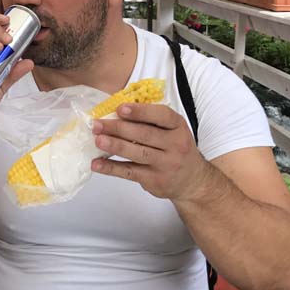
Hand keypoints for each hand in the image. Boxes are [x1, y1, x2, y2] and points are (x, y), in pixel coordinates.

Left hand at [89, 102, 211, 203]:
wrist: (193, 181)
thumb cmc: (176, 150)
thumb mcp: (173, 131)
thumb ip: (151, 122)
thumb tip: (115, 114)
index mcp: (178, 127)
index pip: (161, 116)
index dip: (140, 111)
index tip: (121, 108)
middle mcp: (175, 145)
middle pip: (145, 134)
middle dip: (118, 128)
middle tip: (98, 124)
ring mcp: (165, 164)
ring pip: (137, 153)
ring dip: (115, 146)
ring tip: (97, 140)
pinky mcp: (154, 180)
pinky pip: (130, 172)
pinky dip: (111, 168)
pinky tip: (97, 164)